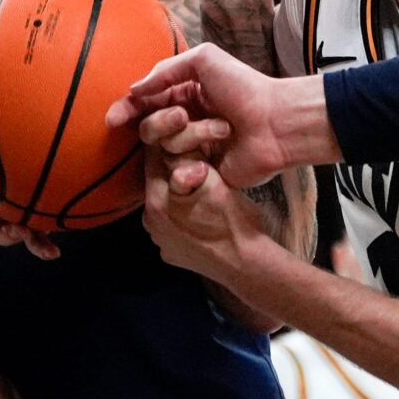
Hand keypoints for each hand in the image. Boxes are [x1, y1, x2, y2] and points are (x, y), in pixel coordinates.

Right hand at [108, 44, 321, 188]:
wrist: (275, 124)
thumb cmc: (244, 88)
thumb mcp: (204, 60)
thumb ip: (165, 70)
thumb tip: (133, 90)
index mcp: (184, 93)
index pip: (145, 102)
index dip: (126, 110)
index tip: (113, 120)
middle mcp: (184, 121)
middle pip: (148, 127)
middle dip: (163, 122)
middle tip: (184, 116)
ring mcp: (192, 148)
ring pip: (164, 149)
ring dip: (193, 136)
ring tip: (223, 131)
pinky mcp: (200, 174)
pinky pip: (177, 173)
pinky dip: (192, 164)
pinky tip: (211, 160)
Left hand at [141, 144, 268, 286]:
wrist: (248, 264)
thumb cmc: (233, 220)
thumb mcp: (212, 180)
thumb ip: (188, 159)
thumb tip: (172, 142)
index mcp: (156, 201)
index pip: (152, 158)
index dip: (168, 142)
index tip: (181, 134)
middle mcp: (150, 223)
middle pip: (156, 181)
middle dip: (172, 167)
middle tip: (194, 157)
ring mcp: (160, 241)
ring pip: (164, 202)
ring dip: (176, 191)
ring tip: (199, 185)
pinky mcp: (171, 253)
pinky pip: (171, 223)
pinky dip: (181, 214)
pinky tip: (200, 212)